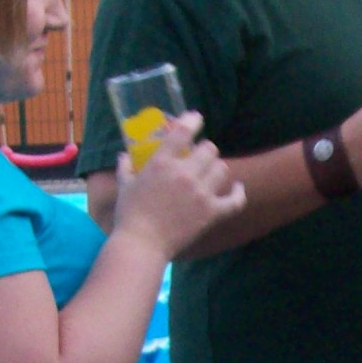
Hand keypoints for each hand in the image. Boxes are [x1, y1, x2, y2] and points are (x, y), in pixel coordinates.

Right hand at [114, 113, 244, 259]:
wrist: (142, 244)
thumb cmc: (129, 215)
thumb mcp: (124, 186)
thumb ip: (125, 167)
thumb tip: (123, 155)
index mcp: (162, 162)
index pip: (183, 130)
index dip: (193, 120)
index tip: (196, 118)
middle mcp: (184, 173)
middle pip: (209, 149)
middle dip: (205, 151)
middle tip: (200, 158)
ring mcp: (200, 193)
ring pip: (221, 168)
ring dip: (216, 169)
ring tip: (211, 174)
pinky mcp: (211, 212)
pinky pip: (235, 200)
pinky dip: (238, 193)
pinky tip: (237, 188)